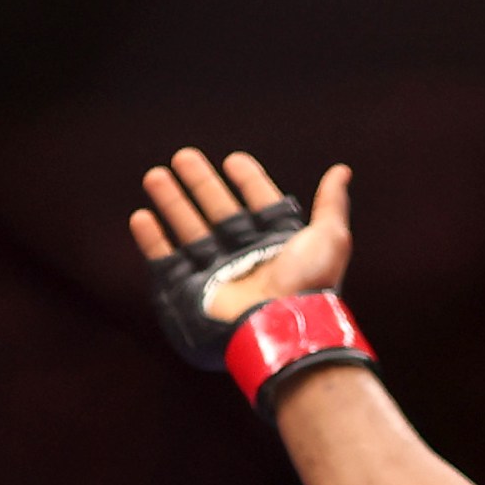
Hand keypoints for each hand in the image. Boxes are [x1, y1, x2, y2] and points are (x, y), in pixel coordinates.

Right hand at [130, 148, 352, 322]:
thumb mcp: (329, 238)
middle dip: (201, 184)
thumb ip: (332, 204)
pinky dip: (153, 239)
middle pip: (220, 212)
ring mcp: (219, 275)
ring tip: (156, 175)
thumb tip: (342, 171)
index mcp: (279, 246)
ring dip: (172, 201)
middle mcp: (248, 259)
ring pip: (191, 230)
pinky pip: (167, 261)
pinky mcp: (191, 291)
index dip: (249, 181)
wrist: (279, 328)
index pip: (260, 205)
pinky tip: (142, 216)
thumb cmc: (308, 285)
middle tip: (184, 156)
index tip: (234, 160)